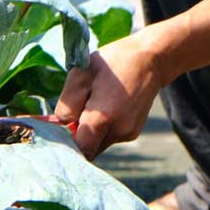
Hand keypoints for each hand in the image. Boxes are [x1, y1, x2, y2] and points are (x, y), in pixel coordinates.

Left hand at [54, 28, 172, 160]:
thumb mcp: (82, 73)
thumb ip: (68, 103)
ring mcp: (127, 134)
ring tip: (91, 105)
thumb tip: (59, 125)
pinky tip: (104, 108)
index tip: (59, 129)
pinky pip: (108, 138)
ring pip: (98, 144)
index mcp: (104, 116)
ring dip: (89, 133)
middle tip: (73, 113)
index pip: (80, 148)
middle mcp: (118, 130)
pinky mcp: (132, 133)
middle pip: (88, 149)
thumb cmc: (113, 62)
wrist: (150, 60)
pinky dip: (101, 129)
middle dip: (76, 136)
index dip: (66, 143)